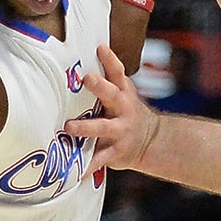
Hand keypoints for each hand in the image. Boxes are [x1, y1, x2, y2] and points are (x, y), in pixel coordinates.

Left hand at [65, 43, 159, 176]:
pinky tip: (75, 173)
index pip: (118, 72)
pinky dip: (87, 166)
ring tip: (69, 128)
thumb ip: (108, 78)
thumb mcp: (123, 92)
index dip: (110, 59)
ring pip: (103, 127)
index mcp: (123, 92)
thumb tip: (87, 53)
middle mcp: (123, 109)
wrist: (151, 141)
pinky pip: (99, 159)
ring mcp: (120, 131)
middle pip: (112, 95)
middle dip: (100, 86)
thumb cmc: (126, 112)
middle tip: (86, 78)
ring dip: (86, 127)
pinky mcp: (116, 152)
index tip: (100, 47)